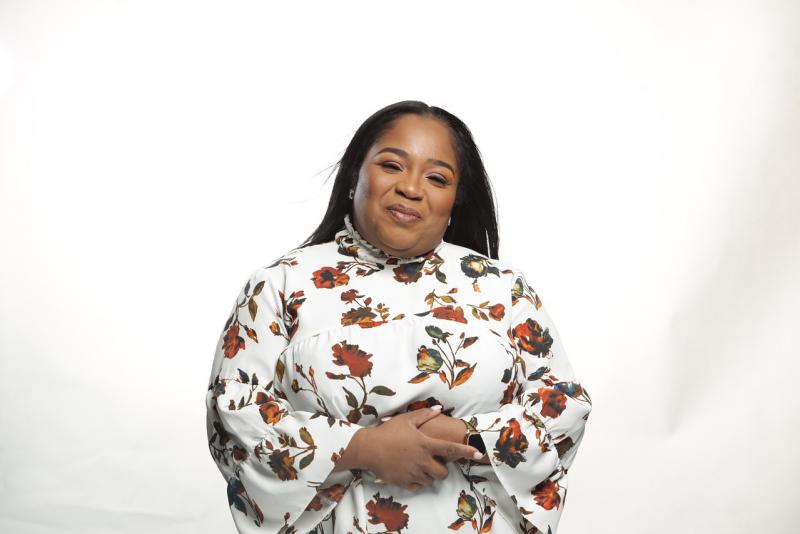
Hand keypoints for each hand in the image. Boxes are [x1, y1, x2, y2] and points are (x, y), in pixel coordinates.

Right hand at [343, 406, 481, 490]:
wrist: (368, 448)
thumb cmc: (388, 430)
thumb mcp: (406, 419)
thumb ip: (425, 415)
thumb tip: (439, 409)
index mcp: (425, 444)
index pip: (451, 449)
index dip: (466, 451)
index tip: (477, 453)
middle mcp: (422, 460)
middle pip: (443, 472)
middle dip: (443, 469)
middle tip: (435, 462)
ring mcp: (413, 472)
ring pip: (431, 480)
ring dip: (430, 474)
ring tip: (421, 465)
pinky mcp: (404, 482)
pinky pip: (419, 486)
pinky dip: (419, 481)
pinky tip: (413, 472)